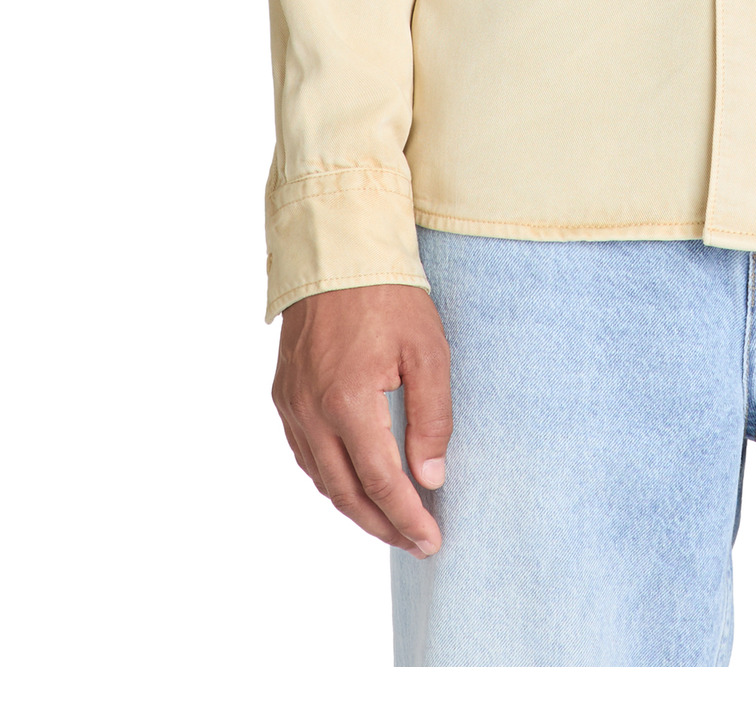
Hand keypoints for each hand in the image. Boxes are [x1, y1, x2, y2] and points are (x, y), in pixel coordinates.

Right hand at [274, 284, 451, 556]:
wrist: (338, 251)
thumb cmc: (390, 295)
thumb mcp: (429, 351)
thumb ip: (432, 418)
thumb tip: (431, 477)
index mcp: (348, 402)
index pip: (382, 482)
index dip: (408, 517)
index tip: (432, 541)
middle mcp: (311, 411)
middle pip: (346, 492)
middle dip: (382, 525)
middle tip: (415, 543)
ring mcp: (292, 404)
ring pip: (321, 478)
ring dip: (355, 506)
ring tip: (390, 521)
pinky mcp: (284, 393)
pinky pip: (305, 453)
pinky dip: (331, 477)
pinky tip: (354, 481)